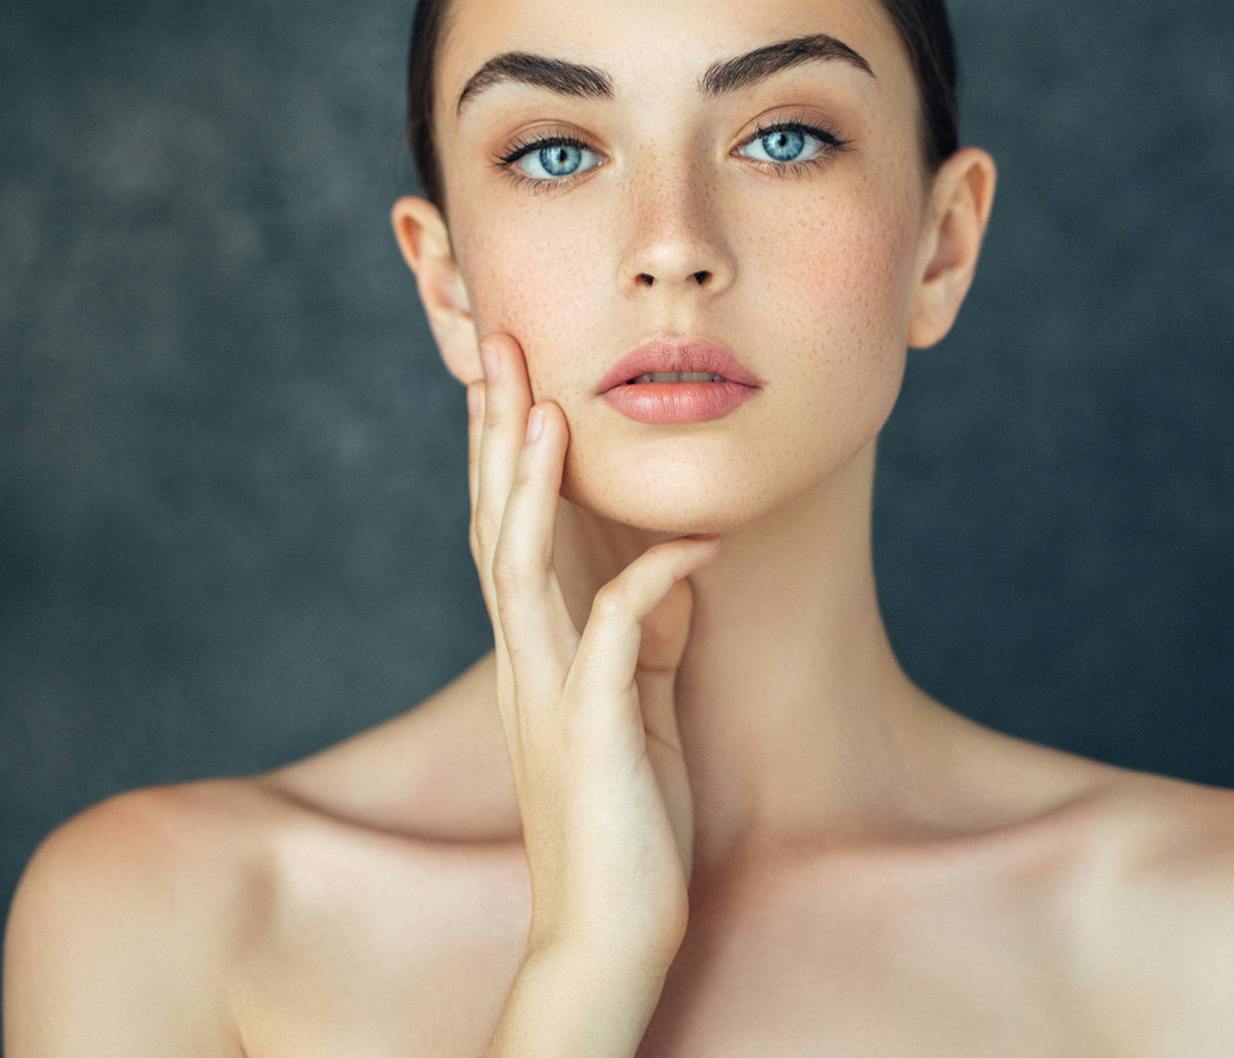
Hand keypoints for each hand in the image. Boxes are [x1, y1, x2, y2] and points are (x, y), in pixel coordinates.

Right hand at [466, 331, 718, 969]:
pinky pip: (617, 631)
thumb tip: (669, 566)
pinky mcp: (591, 729)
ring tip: (542, 408)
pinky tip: (698, 539)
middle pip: (492, 526)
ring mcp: (551, 693)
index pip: (502, 531)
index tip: (507, 379)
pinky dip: (654, 578)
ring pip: (520, 567)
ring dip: (528, 486)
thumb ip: (643, 631)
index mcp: (533, 651)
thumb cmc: (626, 814)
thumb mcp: (638, 702)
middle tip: (498, 350)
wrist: (611, 928)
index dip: (501, 454)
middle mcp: (526, 660)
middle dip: (495, 438)